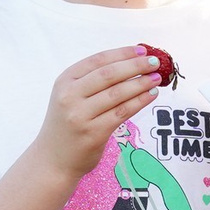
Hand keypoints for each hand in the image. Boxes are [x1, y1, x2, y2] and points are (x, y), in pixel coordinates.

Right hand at [37, 47, 164, 178]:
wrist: (53, 159)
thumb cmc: (67, 124)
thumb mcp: (70, 96)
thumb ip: (92, 81)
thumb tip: (130, 63)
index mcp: (64, 81)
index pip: (98, 60)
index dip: (122, 53)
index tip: (141, 50)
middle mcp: (70, 96)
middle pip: (109, 74)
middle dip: (135, 65)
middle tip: (154, 62)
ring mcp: (81, 115)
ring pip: (118, 93)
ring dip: (141, 83)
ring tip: (156, 78)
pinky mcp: (94, 133)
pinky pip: (122, 113)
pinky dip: (139, 101)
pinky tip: (151, 95)